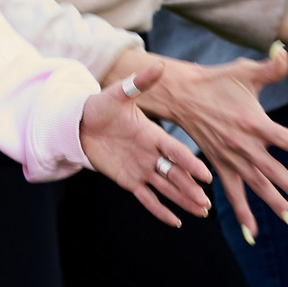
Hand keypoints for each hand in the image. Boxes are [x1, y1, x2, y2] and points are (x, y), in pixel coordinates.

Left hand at [77, 58, 212, 226]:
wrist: (80, 124)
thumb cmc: (101, 107)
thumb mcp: (118, 94)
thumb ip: (139, 83)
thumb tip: (160, 65)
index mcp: (153, 135)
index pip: (176, 151)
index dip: (190, 163)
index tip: (207, 175)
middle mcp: (151, 154)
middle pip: (175, 174)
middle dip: (190, 188)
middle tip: (206, 202)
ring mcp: (142, 169)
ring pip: (166, 188)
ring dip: (183, 200)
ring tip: (201, 211)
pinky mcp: (129, 181)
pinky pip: (147, 198)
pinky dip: (160, 210)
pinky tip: (176, 221)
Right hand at [125, 48, 287, 243]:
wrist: (182, 96)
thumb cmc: (218, 81)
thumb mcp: (245, 71)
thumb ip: (272, 67)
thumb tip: (287, 53)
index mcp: (254, 122)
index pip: (284, 139)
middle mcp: (243, 144)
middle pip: (272, 172)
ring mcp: (231, 159)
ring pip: (257, 187)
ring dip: (276, 205)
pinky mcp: (219, 166)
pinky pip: (233, 194)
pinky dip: (242, 214)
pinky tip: (252, 234)